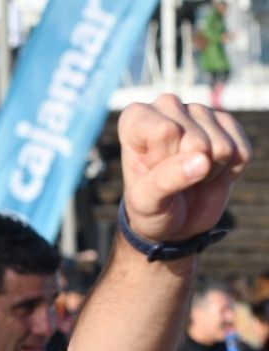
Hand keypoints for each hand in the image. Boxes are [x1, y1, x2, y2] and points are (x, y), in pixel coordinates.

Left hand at [118, 95, 249, 244]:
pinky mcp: (226, 122)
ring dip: (210, 171)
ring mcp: (199, 111)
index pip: (166, 132)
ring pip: (222, 147)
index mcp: (135, 118)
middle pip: (196, 142)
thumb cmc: (151, 207)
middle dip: (188, 169)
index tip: (151, 171)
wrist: (175, 218)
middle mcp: (167, 106)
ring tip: (190, 174)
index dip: (164, 161)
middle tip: (173, 177)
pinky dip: (230, 170)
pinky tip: (210, 170)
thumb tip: (201, 160)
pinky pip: (241, 151)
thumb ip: (164, 180)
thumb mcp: (146, 202)